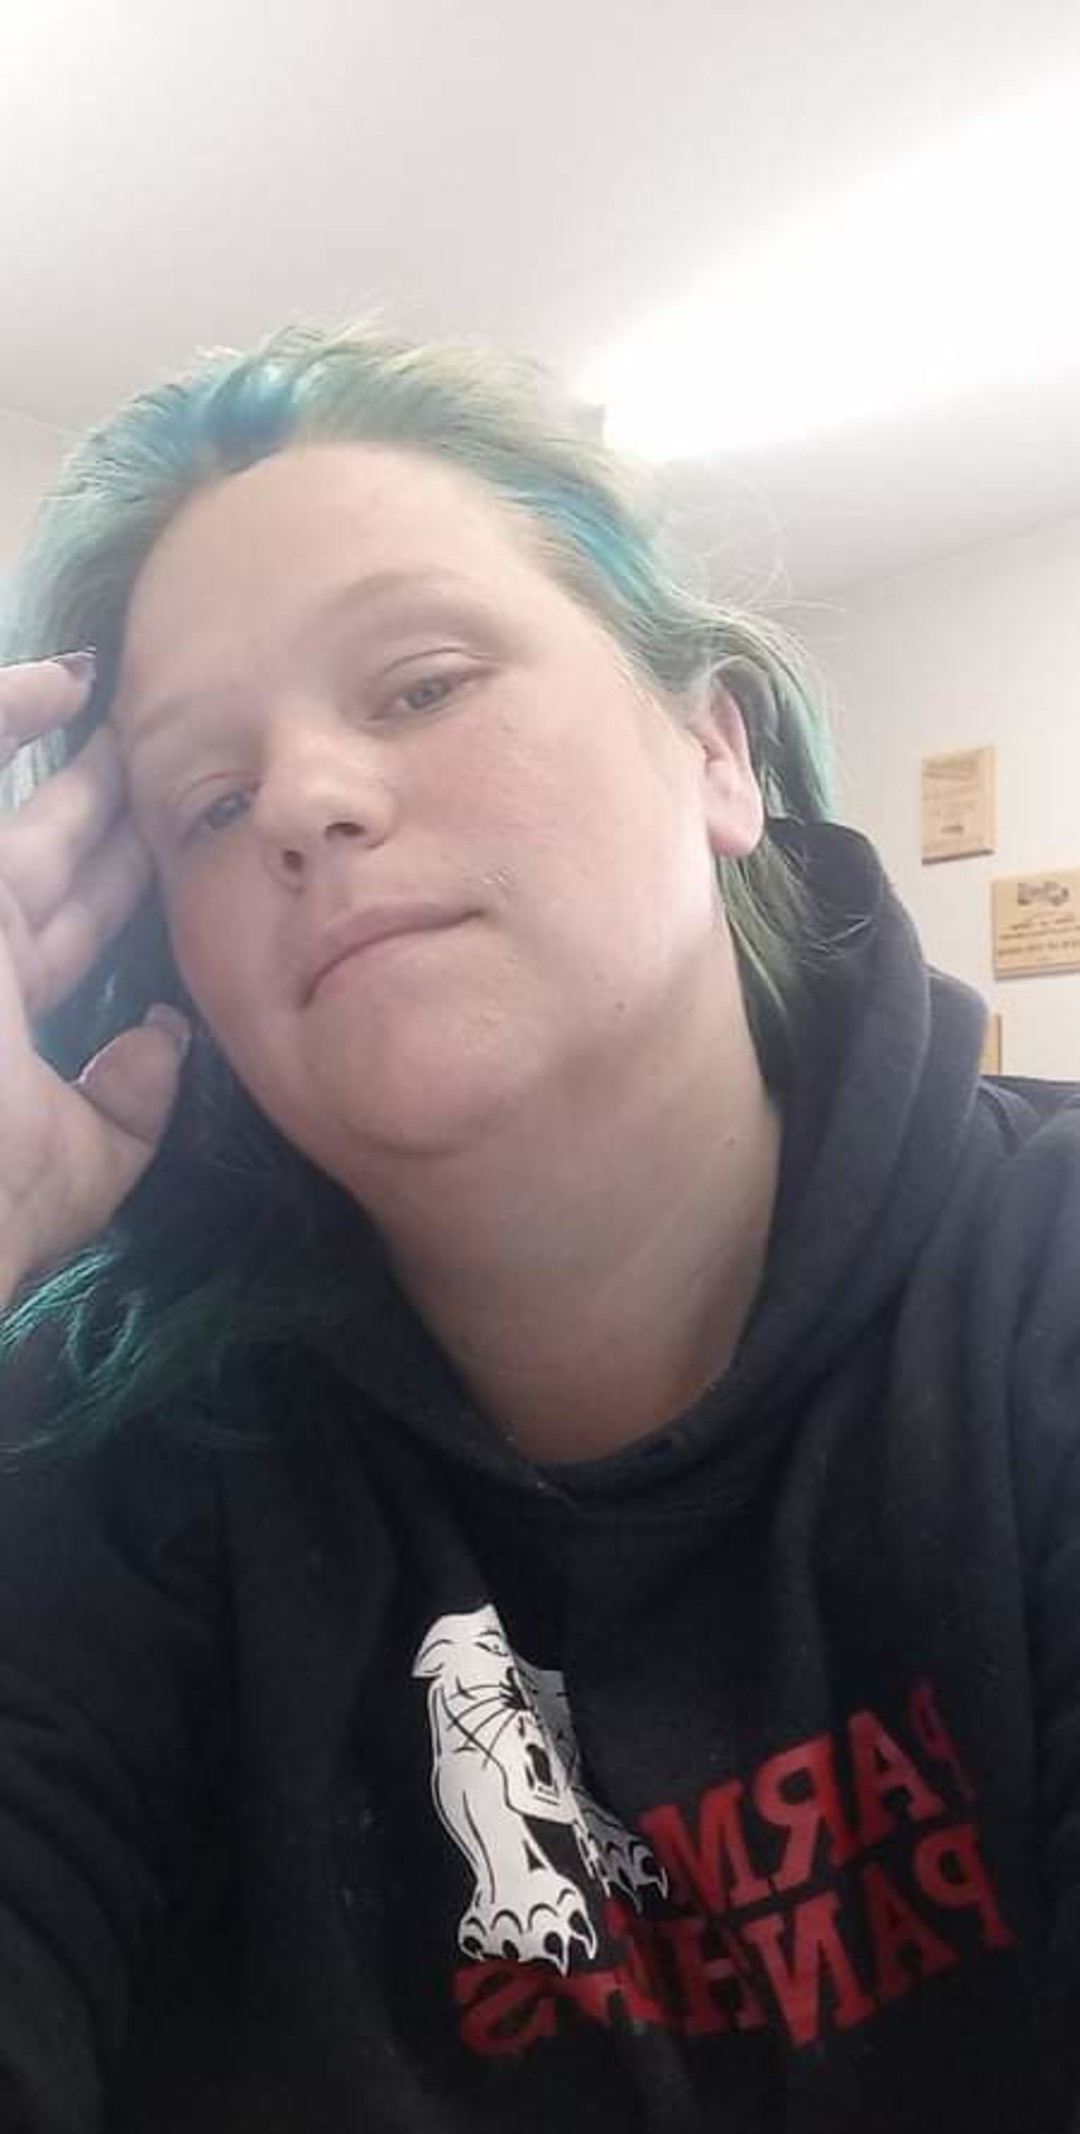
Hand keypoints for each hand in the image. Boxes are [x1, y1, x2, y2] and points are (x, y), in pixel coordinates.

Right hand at [0, 655, 189, 1299]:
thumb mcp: (85, 1160)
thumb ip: (131, 1106)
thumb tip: (163, 1040)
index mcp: (5, 1019)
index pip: (69, 929)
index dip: (116, 881)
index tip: (157, 840)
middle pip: (43, 857)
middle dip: (95, 804)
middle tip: (145, 749)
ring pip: (10, 813)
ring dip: (53, 756)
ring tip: (106, 700)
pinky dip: (8, 717)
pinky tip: (61, 681)